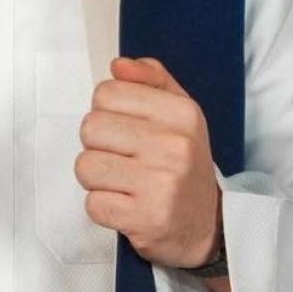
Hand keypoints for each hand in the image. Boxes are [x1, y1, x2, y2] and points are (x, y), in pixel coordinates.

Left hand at [75, 56, 222, 270]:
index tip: (126, 129)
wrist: (207, 226)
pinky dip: (103, 207)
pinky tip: (127, 205)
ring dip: (97, 179)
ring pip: (85, 166)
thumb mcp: (180, 115)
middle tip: (123, 160)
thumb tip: (119, 66)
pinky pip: (92, 203)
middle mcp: (174, 146)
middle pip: (90, 127)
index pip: (107, 93)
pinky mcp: (145, 218)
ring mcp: (160, 184)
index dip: (107, 112)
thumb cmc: (183, 166)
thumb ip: (151, 81)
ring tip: (123, 183)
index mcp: (182, 114)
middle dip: (98, 146)